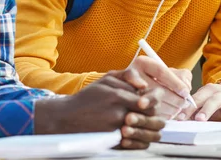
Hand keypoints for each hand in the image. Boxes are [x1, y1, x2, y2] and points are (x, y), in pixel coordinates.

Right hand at [34, 71, 165, 149]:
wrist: (67, 118)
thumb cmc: (88, 97)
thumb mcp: (106, 79)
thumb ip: (127, 76)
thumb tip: (144, 85)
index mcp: (118, 95)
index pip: (148, 100)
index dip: (152, 101)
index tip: (149, 101)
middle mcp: (118, 112)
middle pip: (149, 116)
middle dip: (153, 114)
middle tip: (152, 114)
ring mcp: (116, 129)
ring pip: (145, 131)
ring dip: (150, 128)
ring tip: (149, 126)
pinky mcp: (113, 141)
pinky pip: (136, 144)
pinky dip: (141, 141)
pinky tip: (139, 136)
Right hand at [128, 56, 192, 118]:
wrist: (131, 89)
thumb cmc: (155, 80)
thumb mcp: (168, 72)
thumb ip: (182, 76)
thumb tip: (186, 88)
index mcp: (143, 63)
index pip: (161, 72)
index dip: (176, 83)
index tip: (186, 92)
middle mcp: (132, 74)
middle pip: (156, 89)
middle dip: (174, 99)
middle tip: (183, 104)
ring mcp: (126, 89)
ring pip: (152, 103)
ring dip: (169, 109)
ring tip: (177, 109)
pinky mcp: (127, 104)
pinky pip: (147, 113)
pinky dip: (160, 116)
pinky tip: (167, 114)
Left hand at [175, 81, 220, 122]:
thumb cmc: (217, 97)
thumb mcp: (206, 98)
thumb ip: (195, 108)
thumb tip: (179, 119)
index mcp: (209, 91)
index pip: (197, 99)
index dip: (188, 108)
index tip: (180, 118)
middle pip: (213, 101)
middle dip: (206, 110)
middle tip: (199, 119)